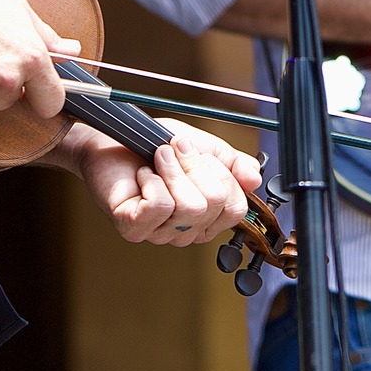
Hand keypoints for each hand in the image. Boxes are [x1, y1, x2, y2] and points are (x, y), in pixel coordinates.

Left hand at [67, 120, 262, 246]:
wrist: (116, 137)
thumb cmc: (157, 145)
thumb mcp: (207, 149)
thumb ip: (235, 165)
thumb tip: (254, 180)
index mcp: (207, 218)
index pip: (235, 209)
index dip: (223, 177)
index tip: (200, 156)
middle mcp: (186, 231)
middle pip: (213, 204)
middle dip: (195, 166)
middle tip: (175, 151)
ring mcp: (159, 233)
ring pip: (189, 206)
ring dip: (173, 170)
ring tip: (158, 157)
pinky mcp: (134, 228)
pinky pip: (160, 206)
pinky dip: (153, 179)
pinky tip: (143, 175)